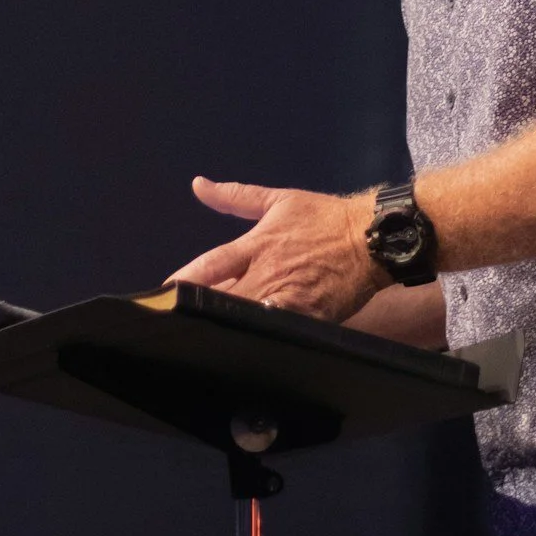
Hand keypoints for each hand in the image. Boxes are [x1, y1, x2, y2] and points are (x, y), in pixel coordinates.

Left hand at [166, 177, 385, 320]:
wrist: (372, 237)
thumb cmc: (323, 218)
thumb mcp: (280, 200)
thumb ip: (236, 197)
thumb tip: (198, 184)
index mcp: (257, 244)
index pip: (212, 264)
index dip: (185, 279)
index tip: (162, 292)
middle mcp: (268, 273)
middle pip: (224, 298)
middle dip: (200, 310)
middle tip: (176, 322)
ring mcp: (288, 298)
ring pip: (249, 318)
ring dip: (227, 326)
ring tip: (203, 339)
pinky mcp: (310, 318)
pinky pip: (281, 332)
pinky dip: (264, 339)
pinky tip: (247, 351)